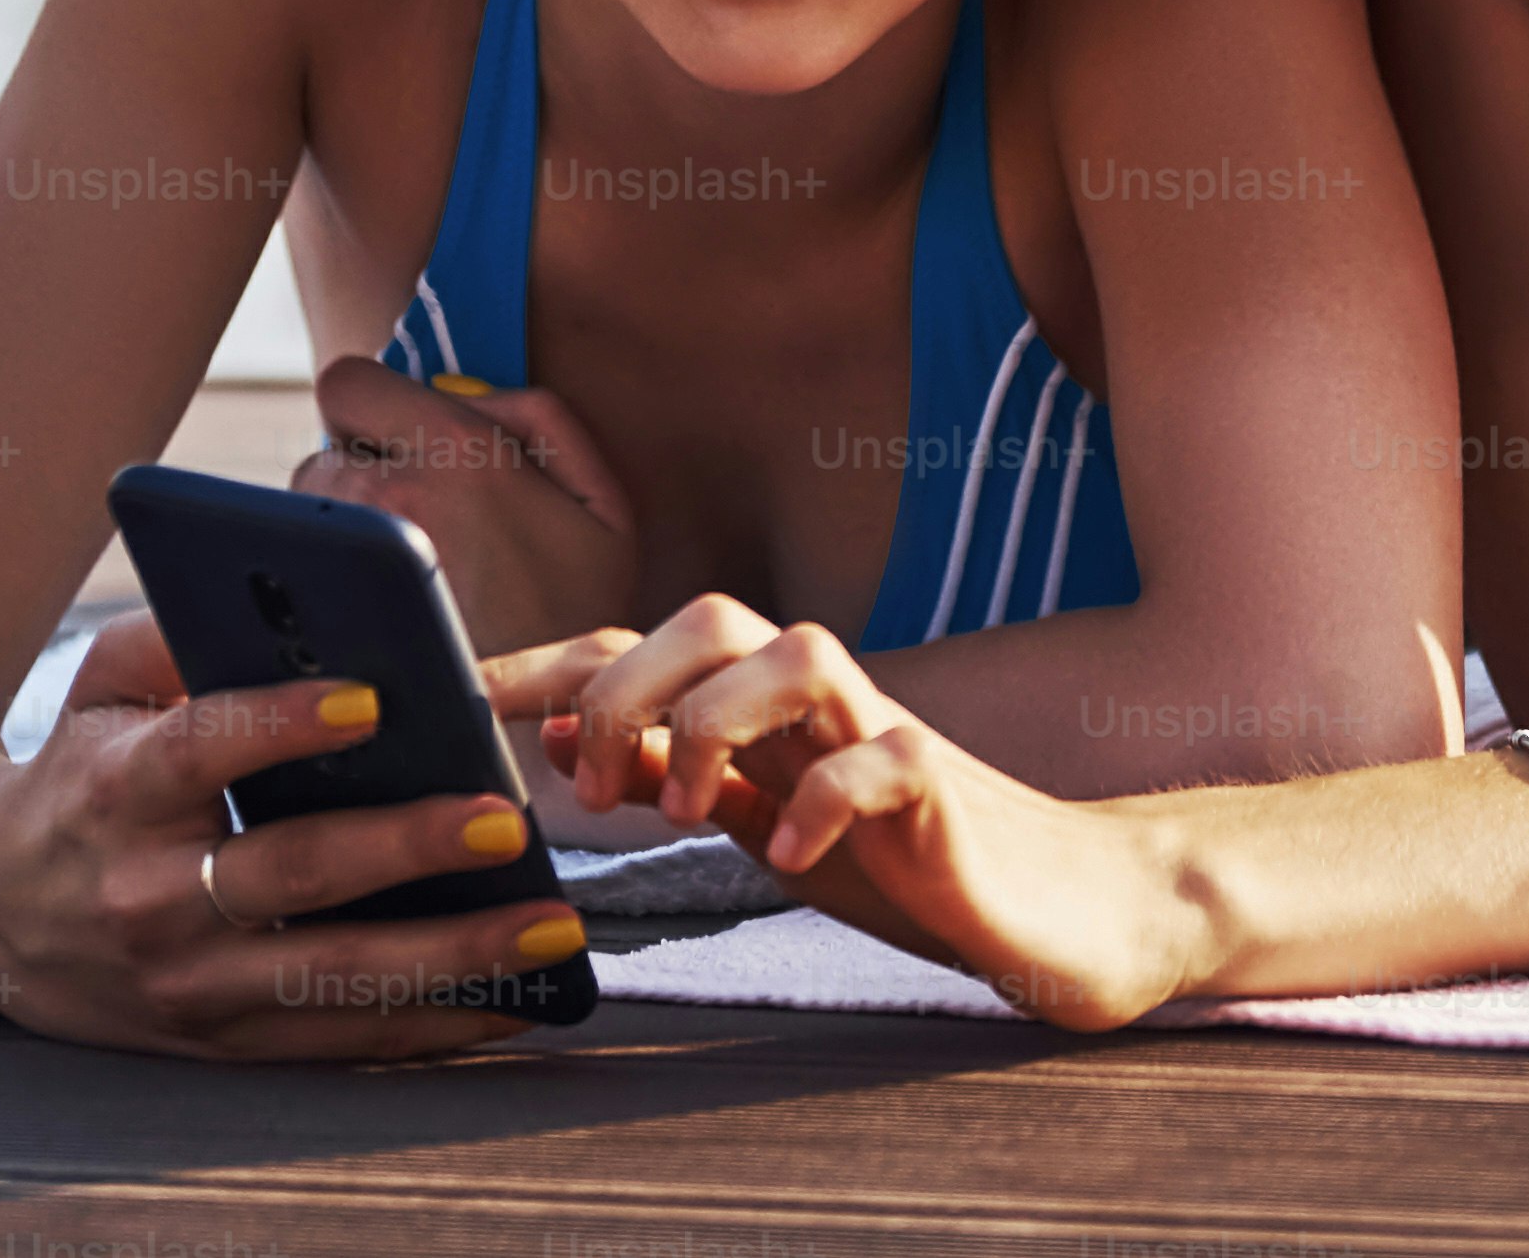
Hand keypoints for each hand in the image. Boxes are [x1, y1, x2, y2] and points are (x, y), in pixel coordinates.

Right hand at [0, 608, 585, 1058]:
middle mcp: (147, 896)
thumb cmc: (78, 773)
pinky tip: (517, 1002)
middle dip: (401, 848)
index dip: (282, 724)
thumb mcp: (98, 688)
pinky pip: (336, 1045)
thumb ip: (181, 636)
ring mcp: (183, 984)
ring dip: (449, 957)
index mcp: (115, 791)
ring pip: (328, 978)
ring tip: (551, 926)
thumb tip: (295, 605)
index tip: (374, 697)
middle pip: (286, 873)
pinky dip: (431, 1028)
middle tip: (500, 821)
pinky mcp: (215, 1044)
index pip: (201, 748)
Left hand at [295, 353, 639, 657]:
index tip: (398, 443)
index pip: (346, 382)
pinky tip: (372, 617)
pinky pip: (297, 578)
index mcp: (454, 451)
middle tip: (409, 525)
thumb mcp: (601, 503)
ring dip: (338, 534)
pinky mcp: (319, 619)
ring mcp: (344, 561)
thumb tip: (453, 389)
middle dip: (355, 476)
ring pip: (303, 518)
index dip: (369, 407)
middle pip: (320, 453)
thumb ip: (539, 419)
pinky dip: (324, 587)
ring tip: (396, 580)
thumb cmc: (578, 616)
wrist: (549, 729)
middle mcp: (384, 495)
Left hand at [497, 603, 1207, 1031]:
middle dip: (629, 683)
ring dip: (714, 720)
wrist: (1067, 911)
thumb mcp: (771, 827)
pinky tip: (792, 858)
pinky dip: (823, 799)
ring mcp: (889, 733)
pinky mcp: (948, 791)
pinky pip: (882, 756)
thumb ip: (684, 779)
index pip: (645, 648)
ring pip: (792, 651)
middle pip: (712, 617)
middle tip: (599, 787)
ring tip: (685, 810)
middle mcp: (824, 702)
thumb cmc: (914, 868)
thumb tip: (561, 739)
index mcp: (769, 713)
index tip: (462, 699)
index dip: (549, 663)